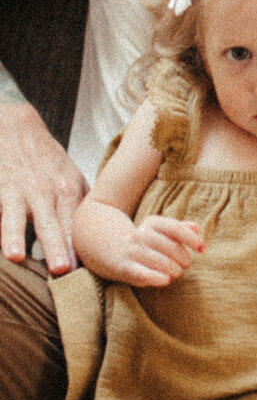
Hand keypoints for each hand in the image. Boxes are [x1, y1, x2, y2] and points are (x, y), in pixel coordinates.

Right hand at [0, 104, 88, 273]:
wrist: (16, 127)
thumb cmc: (47, 160)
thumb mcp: (73, 178)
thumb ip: (82, 207)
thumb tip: (100, 240)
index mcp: (67, 190)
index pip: (75, 225)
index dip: (79, 248)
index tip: (85, 272)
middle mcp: (43, 191)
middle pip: (51, 223)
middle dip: (56, 246)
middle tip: (62, 270)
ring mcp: (16, 190)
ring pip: (14, 216)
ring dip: (15, 236)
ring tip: (16, 257)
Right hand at [109, 216, 204, 287]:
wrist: (109, 247)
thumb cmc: (145, 240)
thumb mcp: (160, 230)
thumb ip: (179, 229)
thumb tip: (197, 228)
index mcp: (152, 223)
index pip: (176, 229)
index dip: (192, 240)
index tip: (202, 249)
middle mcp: (141, 235)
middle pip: (172, 248)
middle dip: (184, 259)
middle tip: (185, 265)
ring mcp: (132, 252)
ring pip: (162, 262)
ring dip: (175, 270)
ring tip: (176, 273)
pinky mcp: (125, 268)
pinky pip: (145, 274)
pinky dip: (159, 278)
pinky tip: (167, 280)